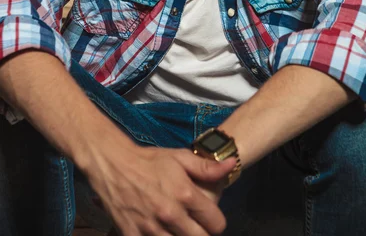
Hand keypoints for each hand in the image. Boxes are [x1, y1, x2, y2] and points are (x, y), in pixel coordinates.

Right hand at [86, 134, 235, 235]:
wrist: (114, 165)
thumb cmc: (150, 160)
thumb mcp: (180, 157)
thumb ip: (207, 167)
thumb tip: (232, 164)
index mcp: (185, 194)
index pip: (216, 223)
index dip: (216, 221)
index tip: (210, 217)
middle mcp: (171, 215)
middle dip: (202, 233)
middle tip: (195, 225)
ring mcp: (152, 228)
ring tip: (178, 227)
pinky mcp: (133, 235)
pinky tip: (160, 231)